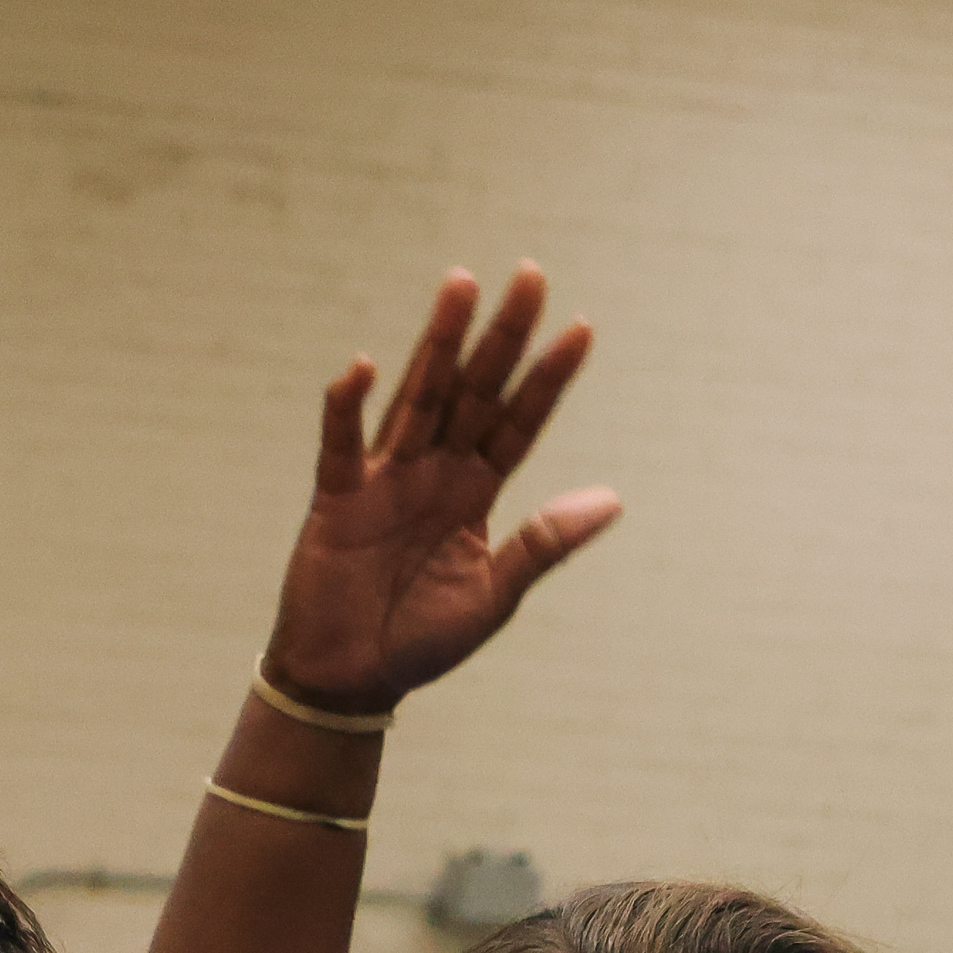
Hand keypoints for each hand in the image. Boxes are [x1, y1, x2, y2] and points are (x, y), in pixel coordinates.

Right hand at [261, 266, 623, 720]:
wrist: (352, 678)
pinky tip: (365, 367)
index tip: (582, 329)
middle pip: (474, 390)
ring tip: (462, 285)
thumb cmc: (422, 639)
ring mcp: (385, 478)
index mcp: (475, 492)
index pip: (520, 422)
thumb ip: (546, 541)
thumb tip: (614, 500)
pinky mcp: (338, 499)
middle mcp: (434, 471)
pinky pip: (343, 445)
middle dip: (502, 336)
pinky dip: (348, 407)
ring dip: (439, 343)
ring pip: (418, 396)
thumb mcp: (496, 594)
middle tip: (531, 275)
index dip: (549, 378)